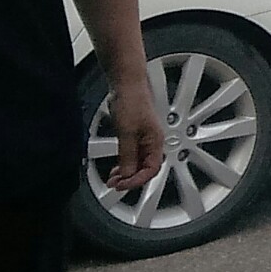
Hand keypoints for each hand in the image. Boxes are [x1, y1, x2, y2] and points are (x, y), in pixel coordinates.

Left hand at [105, 73, 165, 194]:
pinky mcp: (134, 135)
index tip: (122, 185)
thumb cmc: (132, 102)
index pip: (151, 170)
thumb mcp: (127, 133)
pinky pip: (132, 156)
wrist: (127, 85)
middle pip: (146, 169)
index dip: (137, 181)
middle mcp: (152, 142)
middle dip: (131, 179)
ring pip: (138, 163)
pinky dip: (124, 164)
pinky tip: (116, 167)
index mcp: (156, 142)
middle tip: (116, 184)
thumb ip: (128, 156)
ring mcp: (144, 139)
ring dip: (127, 173)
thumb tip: (128, 174)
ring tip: (114, 178)